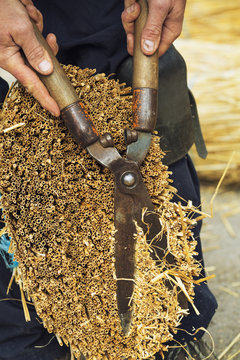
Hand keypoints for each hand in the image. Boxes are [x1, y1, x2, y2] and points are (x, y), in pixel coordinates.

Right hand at [0, 0, 59, 115]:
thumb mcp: (20, 28)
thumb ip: (35, 50)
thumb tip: (47, 70)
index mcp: (10, 60)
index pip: (32, 84)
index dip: (45, 99)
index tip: (56, 111)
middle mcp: (13, 56)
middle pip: (41, 64)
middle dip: (46, 50)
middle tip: (49, 38)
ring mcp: (16, 47)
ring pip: (40, 46)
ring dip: (37, 29)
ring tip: (25, 14)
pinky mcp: (19, 38)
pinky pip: (35, 35)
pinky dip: (33, 22)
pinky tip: (24, 11)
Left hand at [122, 0, 185, 55]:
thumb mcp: (160, 7)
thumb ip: (153, 29)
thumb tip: (148, 52)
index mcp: (170, 29)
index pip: (157, 52)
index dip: (145, 54)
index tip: (135, 52)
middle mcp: (159, 26)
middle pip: (141, 42)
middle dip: (134, 32)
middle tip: (133, 23)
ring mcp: (148, 19)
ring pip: (133, 30)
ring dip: (130, 18)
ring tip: (136, 5)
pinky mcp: (140, 11)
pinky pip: (130, 17)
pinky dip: (129, 8)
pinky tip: (135, 2)